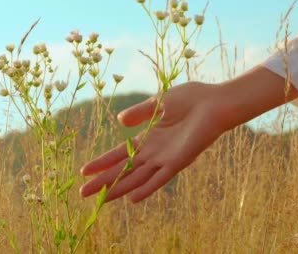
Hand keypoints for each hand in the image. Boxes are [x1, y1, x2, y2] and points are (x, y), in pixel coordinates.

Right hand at [79, 81, 225, 202]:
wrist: (215, 102)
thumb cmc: (191, 99)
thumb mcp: (158, 102)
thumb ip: (139, 112)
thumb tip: (120, 120)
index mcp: (149, 138)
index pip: (120, 154)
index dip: (102, 162)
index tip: (84, 170)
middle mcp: (155, 152)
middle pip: (124, 170)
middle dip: (103, 181)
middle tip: (82, 193)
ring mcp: (166, 159)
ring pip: (137, 178)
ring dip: (118, 188)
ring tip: (100, 199)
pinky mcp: (179, 161)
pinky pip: (160, 178)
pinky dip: (147, 188)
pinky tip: (132, 199)